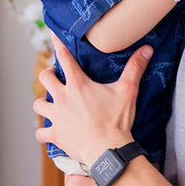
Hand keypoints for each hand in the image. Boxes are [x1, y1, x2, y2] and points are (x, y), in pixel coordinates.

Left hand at [34, 31, 151, 166]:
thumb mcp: (127, 91)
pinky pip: (41, 132)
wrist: (109, 151)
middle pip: (44, 79)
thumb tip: (147, 49)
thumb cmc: (117, 121)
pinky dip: (44, 132)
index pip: (64, 57)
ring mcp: (57, 117)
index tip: (52, 34)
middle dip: (48, 75)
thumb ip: (135, 68)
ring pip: (38, 104)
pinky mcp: (55, 134)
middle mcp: (63, 98)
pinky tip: (49, 132)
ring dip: (43, 103)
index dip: (57, 43)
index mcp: (78, 84)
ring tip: (50, 103)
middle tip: (55, 76)